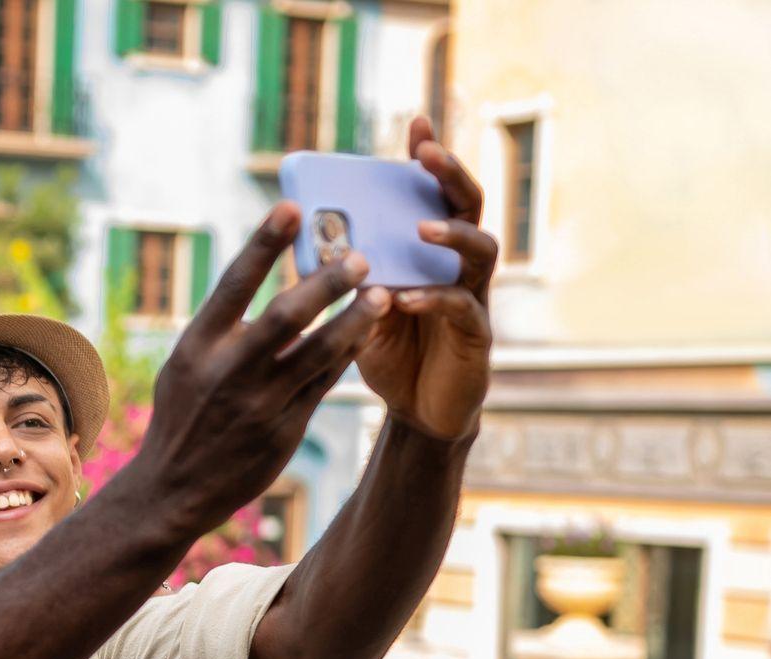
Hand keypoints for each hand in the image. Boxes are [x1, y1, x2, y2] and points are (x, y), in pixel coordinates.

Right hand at [126, 202, 391, 535]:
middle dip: (325, 282)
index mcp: (196, 348)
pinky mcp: (283, 431)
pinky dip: (346, 355)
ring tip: (382, 294)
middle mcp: (227, 372)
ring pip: (317, 352)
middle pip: (284, 316)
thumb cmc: (182, 417)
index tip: (291, 206)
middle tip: (359, 256)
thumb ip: (222, 329)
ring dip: (353, 320)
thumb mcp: (185, 367)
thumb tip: (261, 281)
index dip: (263, 243)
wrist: (174, 489)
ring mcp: (258, 403)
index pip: (234, 285)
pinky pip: (324, 384)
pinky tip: (365, 332)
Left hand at [357, 115, 495, 441]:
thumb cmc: (390, 351)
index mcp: (433, 250)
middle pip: (469, 205)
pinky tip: (404, 297)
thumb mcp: (359, 306)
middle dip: (449, 176)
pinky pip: (461, 307)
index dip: (432, 157)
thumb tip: (302, 244)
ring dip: (450, 235)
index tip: (417, 123)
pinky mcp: (476, 334)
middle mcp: (461, 264)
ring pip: (481, 250)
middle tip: (428, 153)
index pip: (436, 193)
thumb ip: (343, 276)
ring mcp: (475, 295)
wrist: (416, 409)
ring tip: (420, 228)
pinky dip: (433, 299)